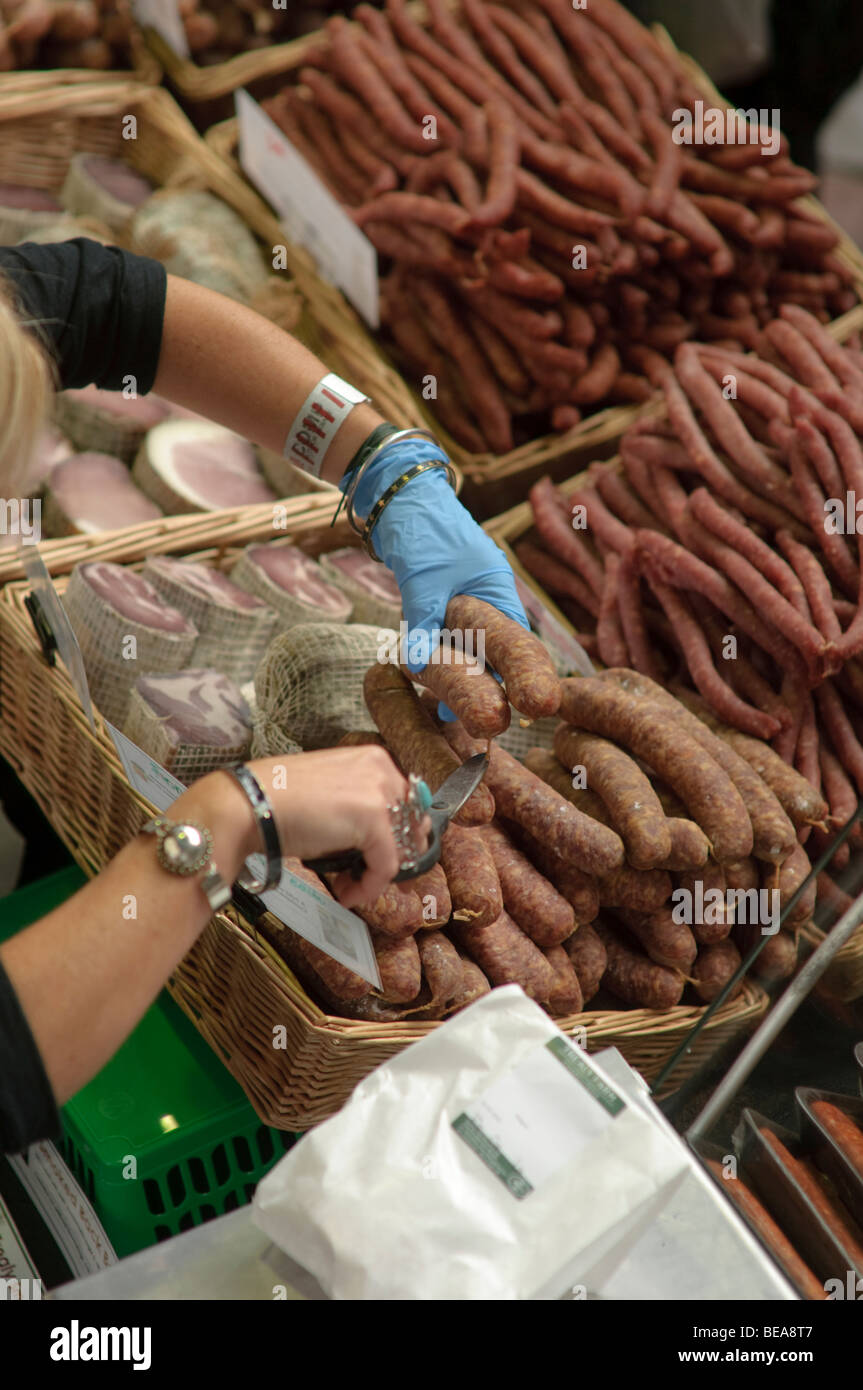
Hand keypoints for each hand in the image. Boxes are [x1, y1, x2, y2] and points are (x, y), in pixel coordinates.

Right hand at [184, 747, 429, 910]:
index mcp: (374, 759)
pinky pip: (386, 865)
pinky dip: (369, 887)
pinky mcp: (373, 819)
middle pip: (410, 825)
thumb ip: (358, 807)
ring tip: (348, 887)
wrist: (248, 804)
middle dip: (391, 857)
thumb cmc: (277, 801)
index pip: (406, 804)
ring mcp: (379, 791)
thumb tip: (378, 841)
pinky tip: (346, 894)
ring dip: (376, 875)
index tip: (376, 861)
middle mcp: (382, 769)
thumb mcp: (330, 794)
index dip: (396, 838)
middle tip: (365, 878)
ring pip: (401, 847)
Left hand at [347, 440, 529, 709]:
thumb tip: (418, 665)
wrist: (398, 495)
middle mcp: (486, 597)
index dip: (517, 678)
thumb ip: (424, 621)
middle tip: (472, 721)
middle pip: (492, 650)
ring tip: (446, 712)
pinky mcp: (440, 599)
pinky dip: (438, 657)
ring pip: (466, 646)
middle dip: (483, 685)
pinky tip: (425, 681)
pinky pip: (445, 637)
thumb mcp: (424, 578)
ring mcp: (463, 598)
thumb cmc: (423, 528)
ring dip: (457, 675)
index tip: (512, 710)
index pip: (517, 643)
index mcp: (496, 590)